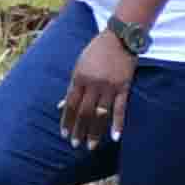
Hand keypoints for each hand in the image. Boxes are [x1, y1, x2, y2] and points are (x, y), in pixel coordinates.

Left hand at [58, 29, 138, 145]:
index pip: (70, 104)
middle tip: (75, 145)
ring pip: (100, 113)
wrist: (119, 37)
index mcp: (79, 78)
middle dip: (78, 129)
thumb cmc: (96, 52)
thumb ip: (72, 87)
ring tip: (91, 146)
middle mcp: (93, 83)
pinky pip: (120, 108)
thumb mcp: (79, 66)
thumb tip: (60, 106)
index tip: (64, 135)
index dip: (66, 120)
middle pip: (84, 111)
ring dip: (95, 131)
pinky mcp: (124, 87)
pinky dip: (117, 123)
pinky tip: (115, 137)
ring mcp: (109, 86)